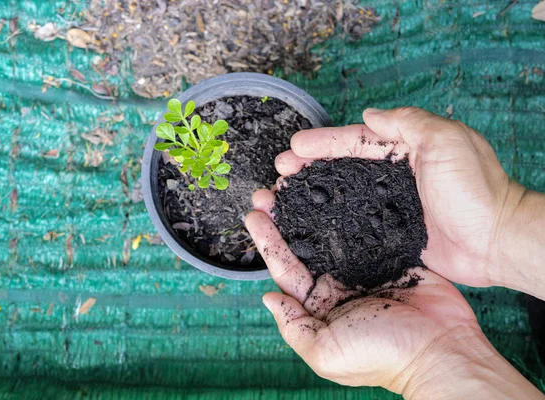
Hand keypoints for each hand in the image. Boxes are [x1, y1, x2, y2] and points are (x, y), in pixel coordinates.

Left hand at [245, 211, 542, 397]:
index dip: (268, 241)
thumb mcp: (326, 352)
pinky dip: (354, 211)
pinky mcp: (391, 257)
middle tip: (270, 191)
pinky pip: (368, 229)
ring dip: (314, 210)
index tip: (253, 214)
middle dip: (284, 219)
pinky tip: (341, 189)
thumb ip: (293, 326)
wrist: (439, 351)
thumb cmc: (381, 356)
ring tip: (296, 183)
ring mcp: (364, 269)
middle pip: (305, 246)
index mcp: (318, 306)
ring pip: (333, 234)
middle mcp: (337, 285)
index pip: (286, 269)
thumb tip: (268, 298)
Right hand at [273, 107, 525, 287]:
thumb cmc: (476, 190)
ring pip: (344, 194)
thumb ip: (408, 123)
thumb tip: (371, 114)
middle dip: (309, 166)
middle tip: (279, 172)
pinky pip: (355, 223)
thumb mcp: (446, 141)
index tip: (294, 147)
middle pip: (343, 167)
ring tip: (284, 195)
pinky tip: (310, 223)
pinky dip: (332, 221)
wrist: (497, 242)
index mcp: (406, 149)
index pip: (356, 140)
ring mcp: (391, 205)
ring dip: (314, 193)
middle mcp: (395, 175)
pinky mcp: (392, 233)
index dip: (323, 143)